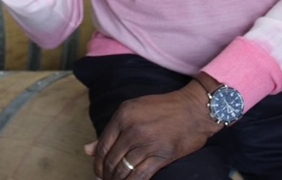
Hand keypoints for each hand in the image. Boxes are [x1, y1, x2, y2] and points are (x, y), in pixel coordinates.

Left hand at [85, 80, 222, 179]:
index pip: (103, 146)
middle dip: (106, 176)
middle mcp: (132, 128)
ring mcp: (146, 142)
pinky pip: (138, 177)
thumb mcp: (134, 110)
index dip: (98, 163)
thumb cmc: (164, 108)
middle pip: (111, 161)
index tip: (99, 172)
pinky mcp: (160, 155)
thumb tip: (87, 150)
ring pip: (122, 171)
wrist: (194, 108)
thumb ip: (111, 131)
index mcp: (124, 114)